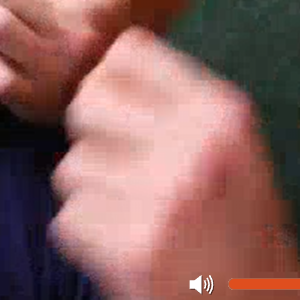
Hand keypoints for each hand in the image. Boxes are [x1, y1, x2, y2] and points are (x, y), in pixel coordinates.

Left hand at [51, 27, 299, 299]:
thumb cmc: (232, 220)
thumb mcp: (227, 144)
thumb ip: (170, 102)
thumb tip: (100, 63)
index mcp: (219, 112)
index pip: (128, 50)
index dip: (111, 80)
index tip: (122, 111)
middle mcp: (194, 145)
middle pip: (85, 102)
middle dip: (91, 136)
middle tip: (121, 169)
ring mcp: (162, 197)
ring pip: (71, 167)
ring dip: (91, 195)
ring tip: (133, 216)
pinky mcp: (133, 249)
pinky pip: (67, 220)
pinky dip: (87, 239)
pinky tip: (126, 248)